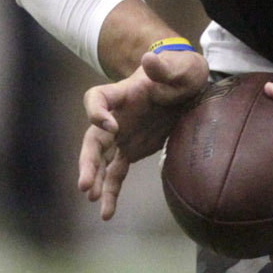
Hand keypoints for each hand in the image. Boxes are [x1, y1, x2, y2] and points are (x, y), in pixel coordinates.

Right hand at [78, 46, 208, 219]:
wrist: (188, 85)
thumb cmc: (181, 71)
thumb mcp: (179, 67)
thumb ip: (164, 68)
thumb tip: (148, 59)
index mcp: (124, 93)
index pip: (97, 98)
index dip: (96, 112)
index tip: (110, 126)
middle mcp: (117, 116)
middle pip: (93, 137)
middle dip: (88, 161)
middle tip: (85, 184)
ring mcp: (122, 135)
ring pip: (101, 159)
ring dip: (95, 179)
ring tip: (93, 199)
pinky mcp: (132, 150)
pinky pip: (116, 173)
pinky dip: (111, 192)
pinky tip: (107, 213)